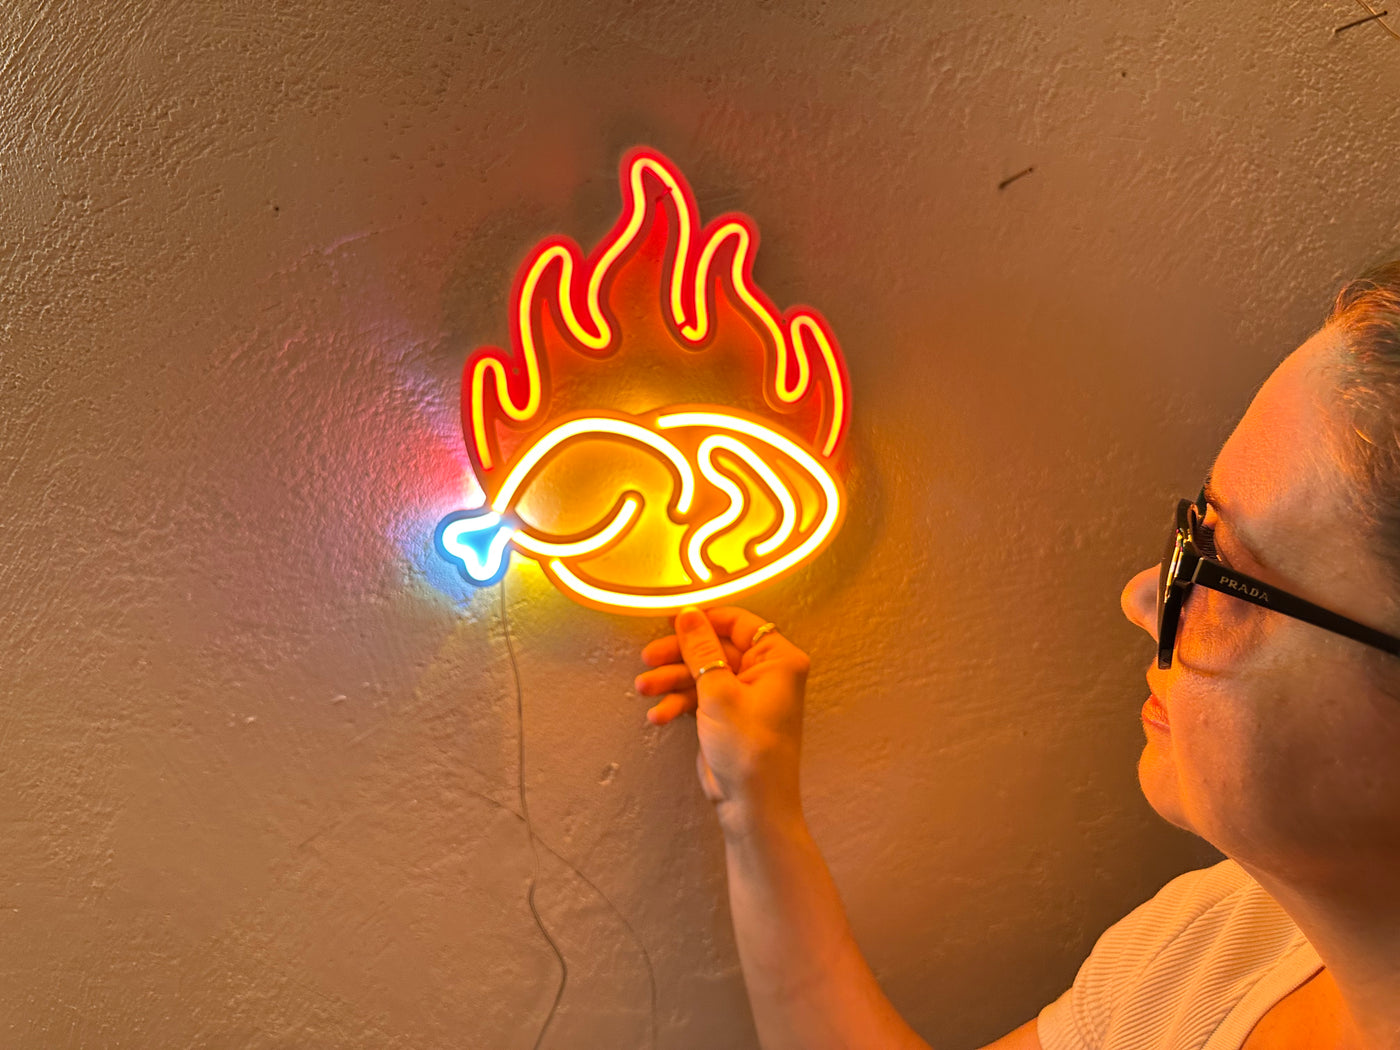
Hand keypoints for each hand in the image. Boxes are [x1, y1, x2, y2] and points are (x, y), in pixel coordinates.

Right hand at [636, 606, 809, 832]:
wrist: (752, 804)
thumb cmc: (750, 750)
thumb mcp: (718, 691)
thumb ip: (700, 649)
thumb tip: (688, 615)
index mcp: (777, 659)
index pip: (739, 623)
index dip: (704, 621)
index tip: (673, 622)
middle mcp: (764, 673)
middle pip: (714, 648)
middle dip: (679, 656)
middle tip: (649, 658)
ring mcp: (745, 696)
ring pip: (702, 673)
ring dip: (672, 681)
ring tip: (644, 689)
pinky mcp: (728, 716)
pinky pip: (699, 697)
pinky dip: (679, 703)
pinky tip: (660, 715)